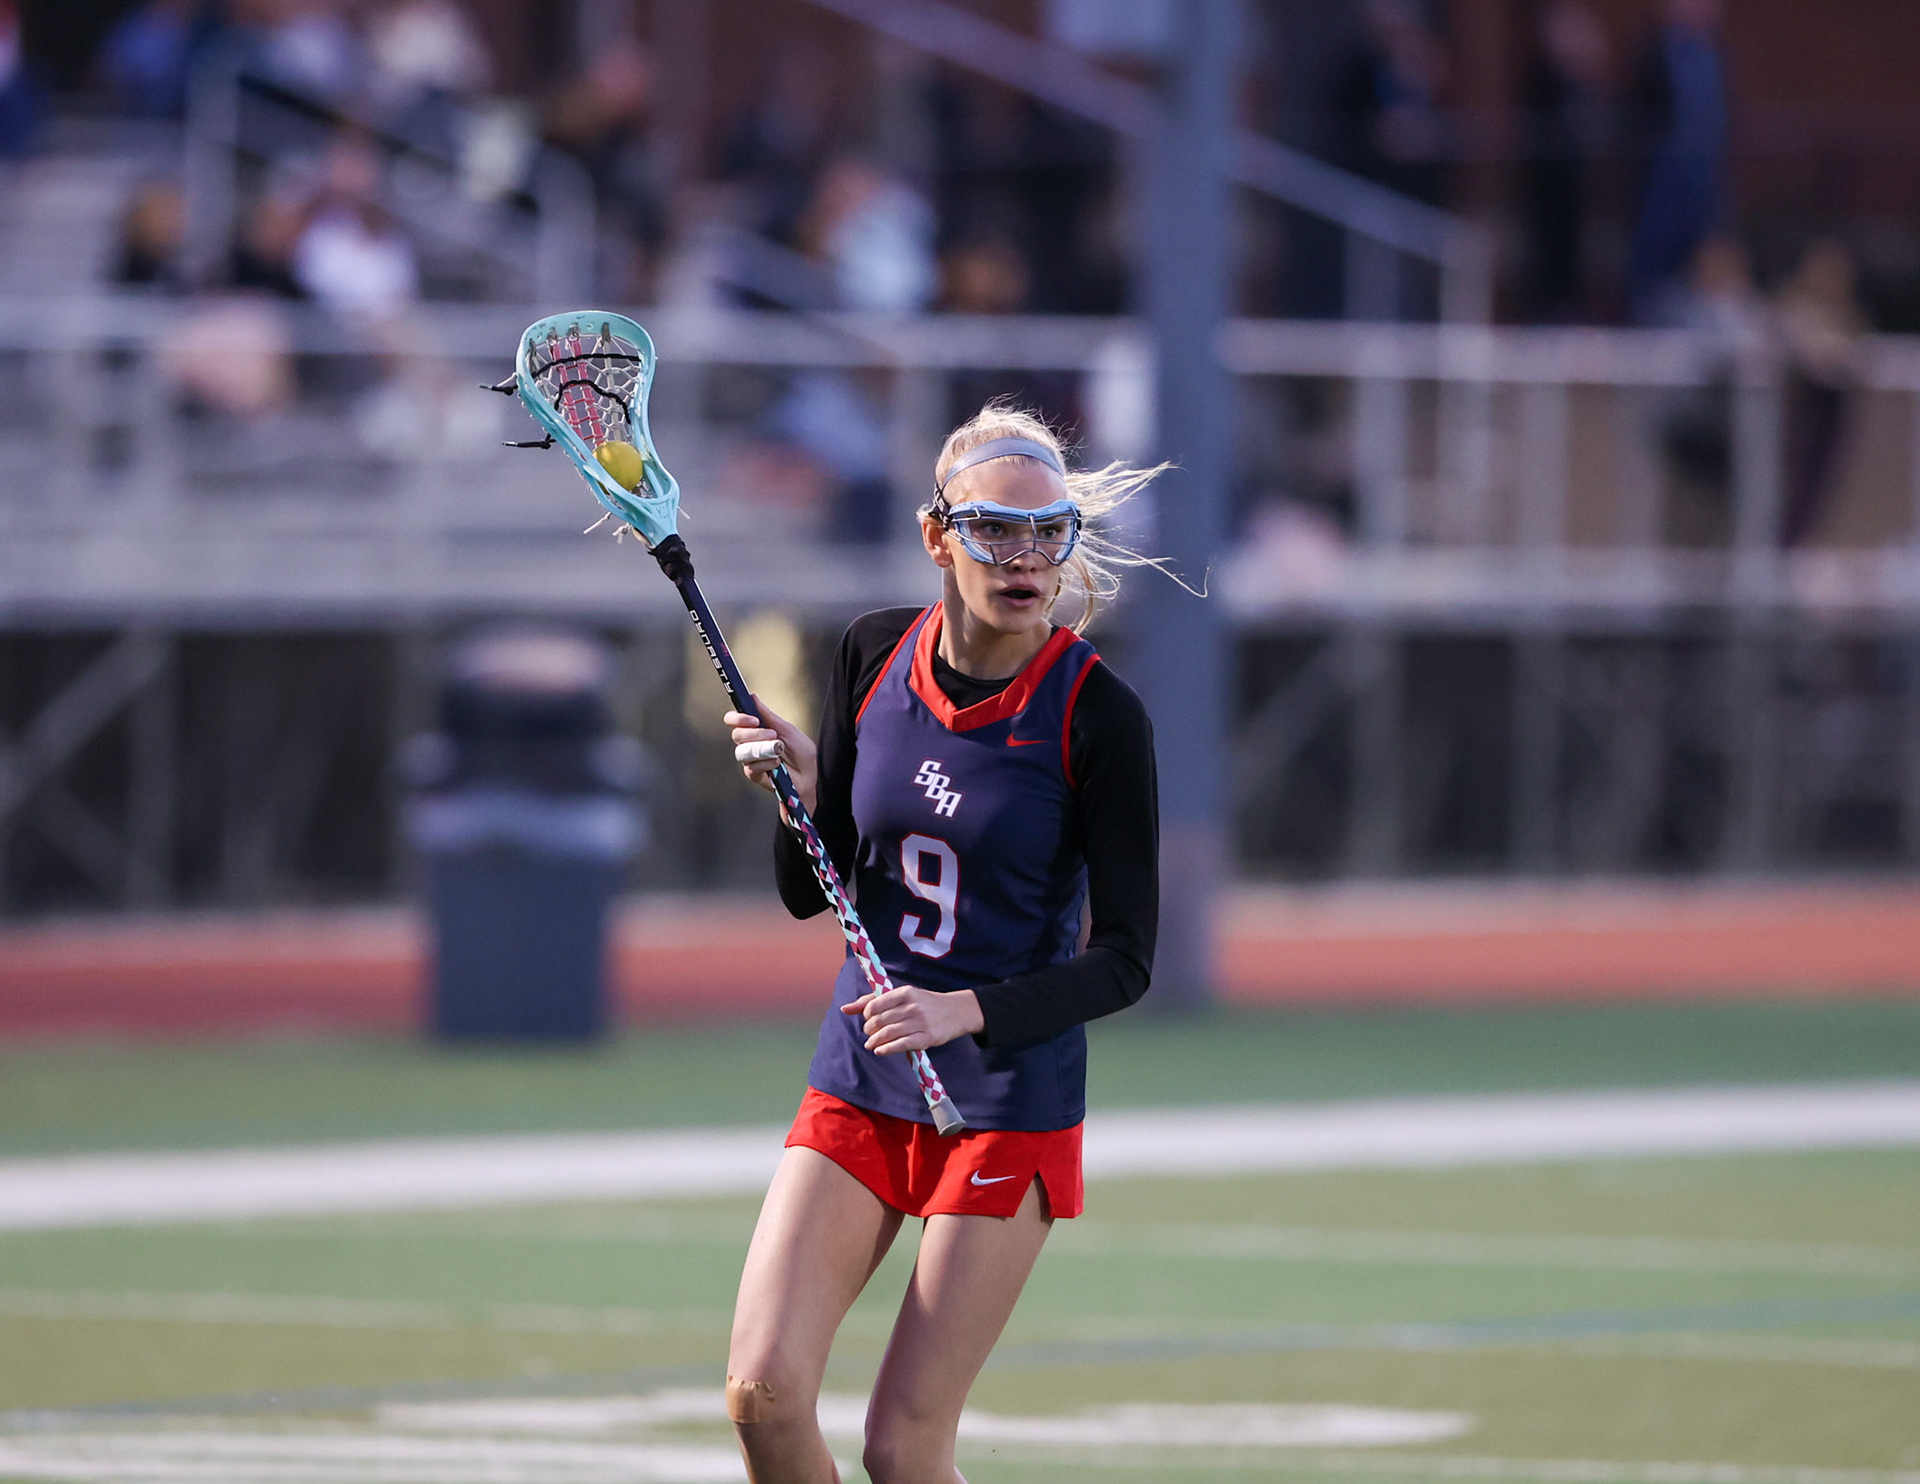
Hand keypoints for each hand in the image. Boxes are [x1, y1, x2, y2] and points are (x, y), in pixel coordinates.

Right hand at [725, 702, 817, 816]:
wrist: (811, 775)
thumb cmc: (801, 752)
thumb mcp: (788, 730)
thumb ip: (768, 715)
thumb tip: (752, 696)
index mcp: (756, 729)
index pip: (734, 720)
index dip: (737, 717)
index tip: (753, 719)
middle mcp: (750, 743)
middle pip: (736, 734)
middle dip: (754, 734)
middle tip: (773, 735)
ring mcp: (751, 759)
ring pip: (742, 751)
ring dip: (761, 749)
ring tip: (778, 750)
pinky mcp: (754, 774)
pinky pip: (751, 767)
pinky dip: (766, 764)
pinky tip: (777, 764)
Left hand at [842, 985, 983, 1055]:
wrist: (956, 1011)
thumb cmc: (924, 1003)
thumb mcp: (902, 996)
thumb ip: (873, 1001)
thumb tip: (844, 1009)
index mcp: (905, 993)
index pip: (875, 1005)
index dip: (866, 1015)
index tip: (868, 1019)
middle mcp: (912, 1006)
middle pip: (880, 1021)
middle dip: (870, 1030)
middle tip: (869, 1033)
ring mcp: (920, 1023)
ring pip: (888, 1034)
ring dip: (874, 1042)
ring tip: (871, 1044)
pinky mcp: (926, 1038)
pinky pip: (900, 1045)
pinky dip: (886, 1049)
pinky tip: (880, 1050)